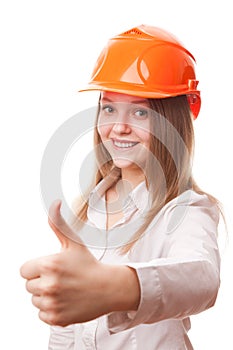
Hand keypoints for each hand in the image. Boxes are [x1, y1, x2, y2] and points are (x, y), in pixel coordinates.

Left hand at [20, 200, 139, 325]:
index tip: (52, 269)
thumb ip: (58, 223)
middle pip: (29, 286)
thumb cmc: (89, 264)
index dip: (37, 269)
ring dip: (47, 297)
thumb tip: (54, 203)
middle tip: (62, 279)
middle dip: (42, 282)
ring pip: (36, 301)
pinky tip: (67, 301)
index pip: (24, 270)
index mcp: (49, 265)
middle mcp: (48, 285)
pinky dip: (52, 310)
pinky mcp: (57, 318)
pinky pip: (42, 314)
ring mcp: (52, 304)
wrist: (108, 288)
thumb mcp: (73, 243)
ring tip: (65, 290)